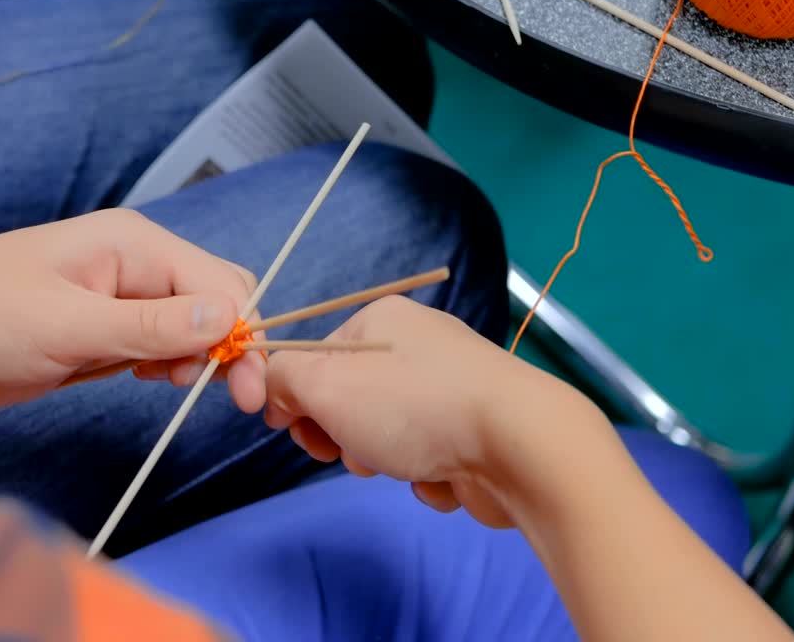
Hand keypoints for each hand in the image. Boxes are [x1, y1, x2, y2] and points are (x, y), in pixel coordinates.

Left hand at [0, 209, 264, 429]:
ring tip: (166, 383)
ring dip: (195, 358)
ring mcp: (118, 296)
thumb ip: (151, 326)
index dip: (242, 335)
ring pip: (190, 325)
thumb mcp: (68, 325)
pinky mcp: (101, 328)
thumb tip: (227, 318)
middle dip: (225, 345)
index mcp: (132, 242)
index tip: (249, 393)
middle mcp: (133, 262)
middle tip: (217, 397)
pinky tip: (148, 378)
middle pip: (213, 299)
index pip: (219, 283)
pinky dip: (167, 363)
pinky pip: (158, 342)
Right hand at [264, 295, 576, 527]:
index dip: (298, 400)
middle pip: (349, 398)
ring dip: (383, 459)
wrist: (520, 445)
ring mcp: (449, 387)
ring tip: (405, 464)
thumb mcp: (324, 385)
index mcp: (380, 319)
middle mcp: (417, 345)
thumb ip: (282, 379)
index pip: (314, 357)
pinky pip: (425, 457)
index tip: (294, 430)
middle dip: (343, 435)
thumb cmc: (415, 407)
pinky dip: (424, 474)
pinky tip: (442, 474)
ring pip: (385, 434)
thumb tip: (273, 388)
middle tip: (351, 450)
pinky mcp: (474, 430)